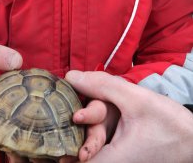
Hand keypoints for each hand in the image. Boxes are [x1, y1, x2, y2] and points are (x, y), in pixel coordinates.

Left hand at [66, 70, 192, 162]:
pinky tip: (101, 107)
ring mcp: (115, 160)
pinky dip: (97, 124)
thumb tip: (69, 77)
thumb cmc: (169, 123)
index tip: (64, 118)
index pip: (73, 158)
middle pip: (80, 144)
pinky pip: (100, 140)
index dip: (63, 138)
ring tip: (92, 106)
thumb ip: (101, 85)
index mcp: (111, 162)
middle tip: (82, 106)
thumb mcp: (135, 98)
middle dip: (82, 120)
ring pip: (90, 139)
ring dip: (92, 120)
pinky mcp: (119, 154)